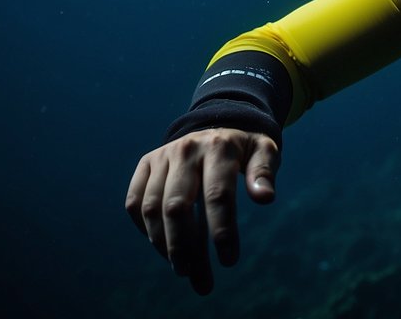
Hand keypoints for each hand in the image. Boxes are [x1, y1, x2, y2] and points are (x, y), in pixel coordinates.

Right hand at [125, 128, 279, 293]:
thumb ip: (264, 172)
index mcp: (218, 147)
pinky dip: (145, 229)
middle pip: (177, 206)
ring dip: (163, 245)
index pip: (217, 194)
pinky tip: (162, 246)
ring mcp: (162, 157)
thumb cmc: (244, 147)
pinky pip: (135, 202)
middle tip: (195, 277)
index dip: (222, 230)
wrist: (217, 123)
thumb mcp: (265, 151)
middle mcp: (186, 150)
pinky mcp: (146, 164)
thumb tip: (265, 198)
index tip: (229, 261)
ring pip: (152, 208)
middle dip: (184, 247)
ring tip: (181, 269)